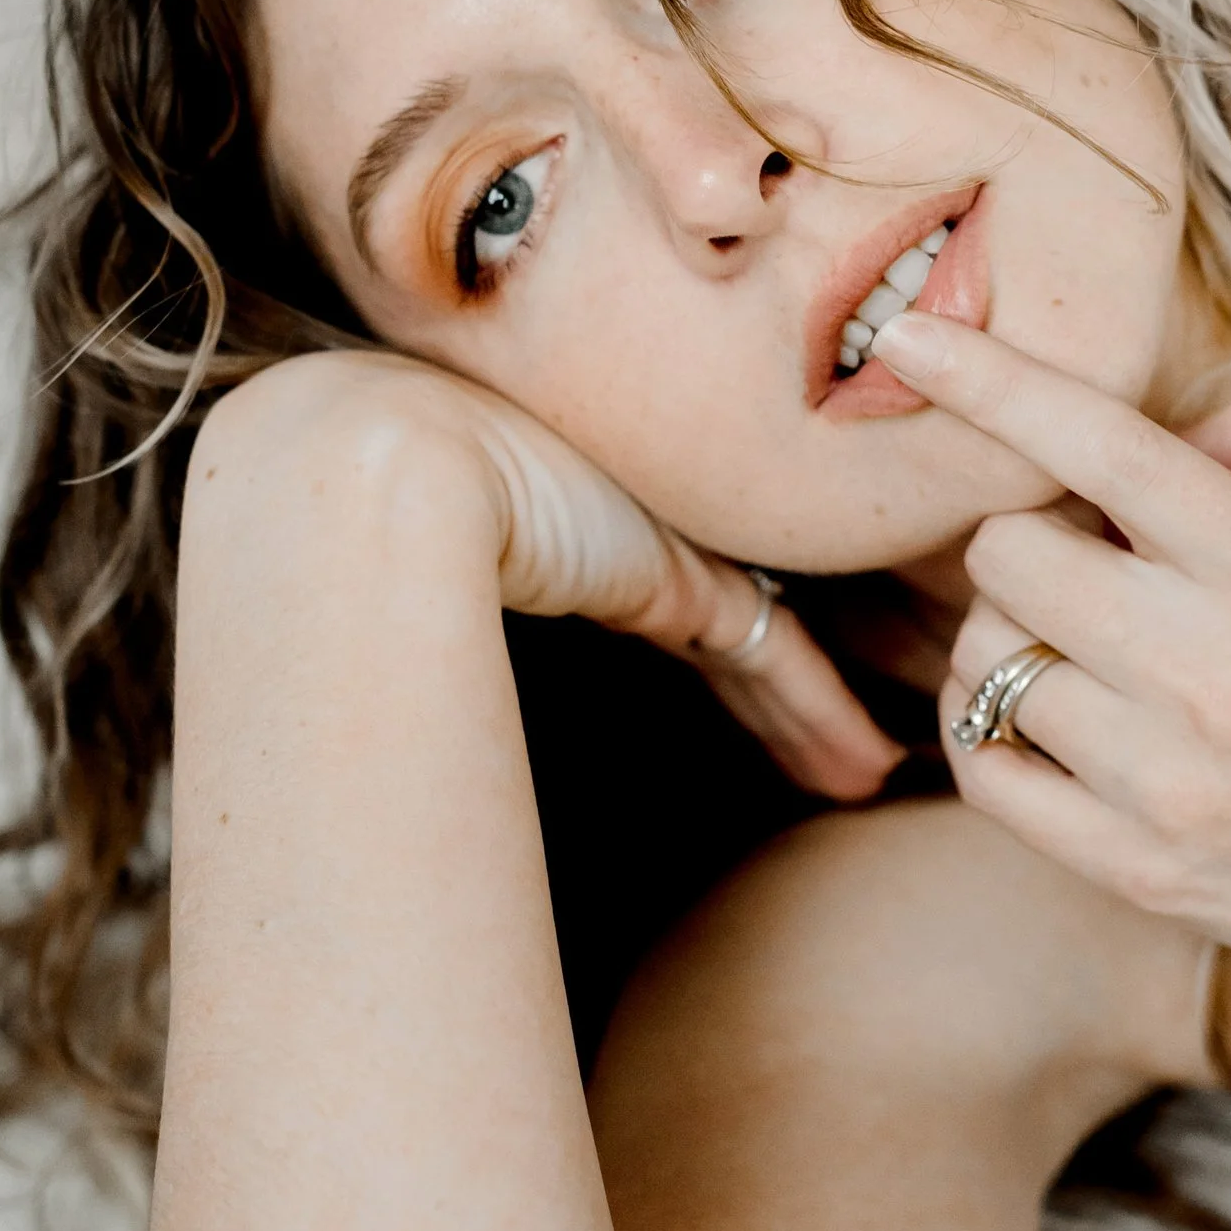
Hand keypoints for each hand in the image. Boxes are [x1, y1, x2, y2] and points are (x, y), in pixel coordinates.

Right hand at [218, 349, 899, 805]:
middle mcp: (623, 513)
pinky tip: (862, 765)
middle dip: (790, 681)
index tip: (763, 697)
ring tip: (871, 771)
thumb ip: (422, 575)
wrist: (373, 459)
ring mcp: (659, 536)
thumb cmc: (360, 496)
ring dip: (816, 715)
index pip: (665, 580)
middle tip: (854, 740)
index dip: (715, 642)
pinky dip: (819, 716)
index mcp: (562, 503)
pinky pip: (775, 661)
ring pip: (765, 642)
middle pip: (728, 606)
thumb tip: (366, 666)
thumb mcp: (403, 532)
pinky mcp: (683, 578)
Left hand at [868, 310, 1230, 1010]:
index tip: (905, 336)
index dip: (986, 377)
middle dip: (1037, 532)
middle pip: (1008, 553)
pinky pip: (986, 769)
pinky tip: (1054, 709)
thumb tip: (1179, 428)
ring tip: (1095, 639)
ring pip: (986, 658)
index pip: (1098, 445)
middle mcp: (1208, 672)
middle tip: (1104, 557)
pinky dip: (992, 723)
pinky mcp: (1137, 868)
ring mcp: (1164, 781)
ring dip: (1018, 629)